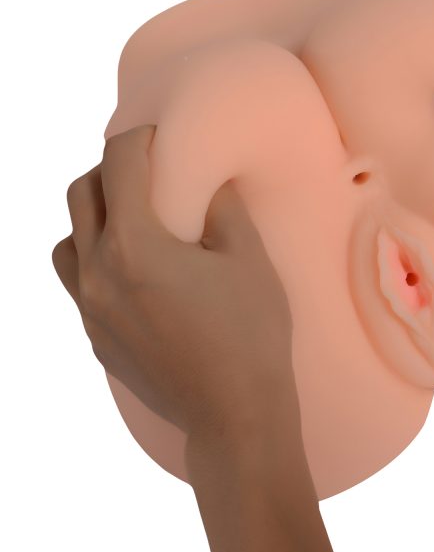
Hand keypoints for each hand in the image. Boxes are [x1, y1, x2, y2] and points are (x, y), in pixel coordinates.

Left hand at [51, 124, 300, 445]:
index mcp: (136, 247)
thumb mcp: (248, 260)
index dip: (139, 139)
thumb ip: (222, 209)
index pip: (119, 166)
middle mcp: (98, 274)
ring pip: (66, 241)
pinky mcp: (95, 338)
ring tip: (131, 220)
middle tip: (146, 171)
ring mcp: (90, 310)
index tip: (159, 136)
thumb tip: (210, 182)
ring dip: (92, 217)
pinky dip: (96, 259)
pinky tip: (134, 270)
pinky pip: (77, 282)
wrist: (234, 414)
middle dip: (109, 169)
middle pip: (80, 195)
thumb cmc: (250, 335)